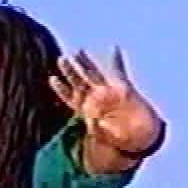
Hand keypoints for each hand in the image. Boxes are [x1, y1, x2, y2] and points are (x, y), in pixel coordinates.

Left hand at [49, 46, 163, 153]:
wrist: (135, 136)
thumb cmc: (115, 138)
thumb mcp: (103, 137)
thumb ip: (97, 130)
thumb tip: (94, 122)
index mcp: (85, 109)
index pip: (69, 97)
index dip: (61, 88)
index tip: (53, 79)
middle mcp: (93, 98)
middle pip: (78, 81)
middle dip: (70, 71)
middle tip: (62, 59)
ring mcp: (107, 91)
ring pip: (93, 74)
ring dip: (85, 63)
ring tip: (77, 51)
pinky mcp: (122, 88)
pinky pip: (118, 72)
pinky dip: (116, 60)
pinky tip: (114, 48)